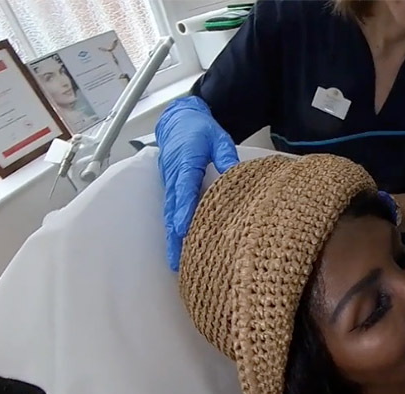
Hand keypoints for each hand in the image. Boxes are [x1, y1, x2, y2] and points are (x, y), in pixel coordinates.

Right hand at [158, 96, 238, 270]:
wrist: (178, 120)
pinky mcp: (171, 188)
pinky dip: (173, 228)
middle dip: (174, 235)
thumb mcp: (218, 137)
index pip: (185, 187)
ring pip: (170, 213)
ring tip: (175, 262)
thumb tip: (235, 174)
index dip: (184, 209)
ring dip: (172, 237)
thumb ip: (226, 156)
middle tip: (176, 260)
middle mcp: (174, 175)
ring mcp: (170, 183)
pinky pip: (172, 210)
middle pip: (174, 208)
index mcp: (186, 160)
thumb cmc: (199, 129)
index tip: (183, 229)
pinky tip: (177, 247)